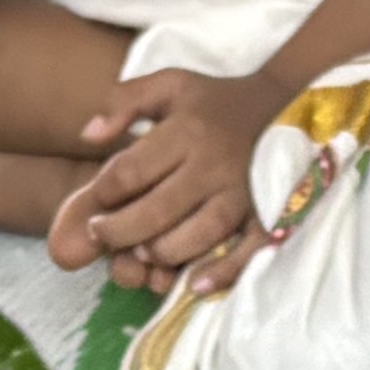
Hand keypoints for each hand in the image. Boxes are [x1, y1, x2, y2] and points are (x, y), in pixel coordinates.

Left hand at [47, 62, 283, 287]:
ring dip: (162, 252)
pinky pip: (248, 250)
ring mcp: (242, 192)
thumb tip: (88, 135)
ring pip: (198, 235)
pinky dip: (223, 272)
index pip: (130, 172)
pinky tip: (196, 285)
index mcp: (186, 131)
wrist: (282, 102)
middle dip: (119, 232)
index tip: (95, 202)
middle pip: (157, 210)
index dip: (102, 194)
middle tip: (102, 235)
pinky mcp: (266, 213)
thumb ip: (123, 100)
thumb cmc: (213, 100)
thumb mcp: (168, 84)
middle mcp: (213, 164)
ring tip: (142, 253)